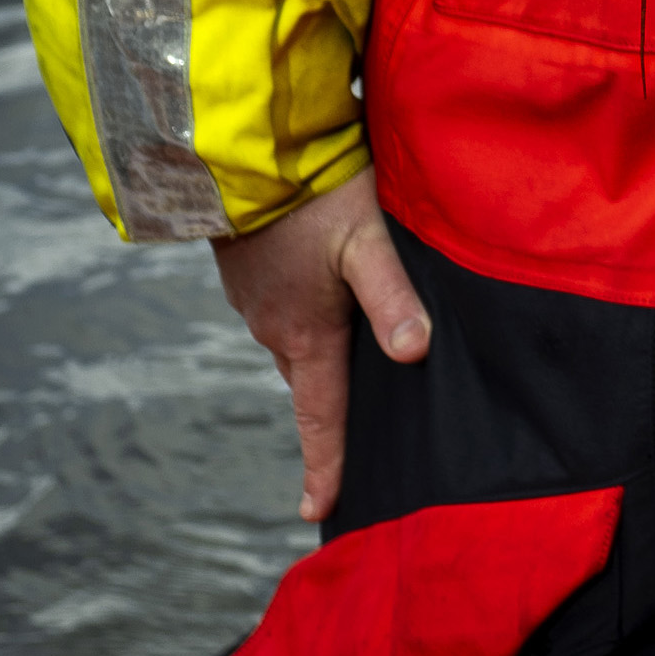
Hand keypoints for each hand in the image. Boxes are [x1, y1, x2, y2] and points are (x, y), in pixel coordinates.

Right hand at [206, 168, 428, 522]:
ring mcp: (255, 300)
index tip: (319, 509)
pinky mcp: (248, 271)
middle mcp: (273, 327)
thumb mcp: (366, 241)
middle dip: (332, 408)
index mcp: (304, 334)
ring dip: (322, 354)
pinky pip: (283, 310)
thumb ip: (390, 297)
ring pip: (298, 342)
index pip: (320, 416)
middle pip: (313, 381)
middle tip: (356, 435)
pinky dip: (307, 316)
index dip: (325, 464)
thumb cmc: (313, 192)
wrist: (240, 146)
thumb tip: (414, 356)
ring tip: (354, 360)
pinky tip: (329, 296)